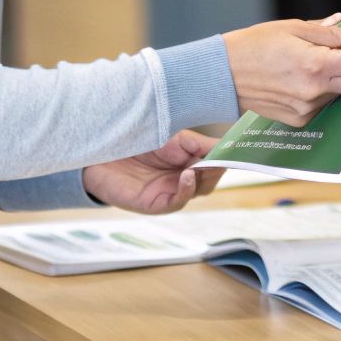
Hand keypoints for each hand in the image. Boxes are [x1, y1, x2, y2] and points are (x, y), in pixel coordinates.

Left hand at [80, 130, 222, 214]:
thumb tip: (227, 144)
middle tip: (224, 155)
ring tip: (202, 163)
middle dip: (219, 167)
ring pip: (198, 190)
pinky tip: (187, 174)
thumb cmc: (133, 141)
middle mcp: (181, 178)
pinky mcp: (154, 204)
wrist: (97, 152)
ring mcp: (169, 192)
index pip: (216, 162)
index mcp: (188, 160)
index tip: (243, 147)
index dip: (229, 156)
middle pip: (211, 179)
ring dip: (204, 177)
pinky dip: (186, 189)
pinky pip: (177, 201)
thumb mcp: (171, 137)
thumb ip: (198, 143)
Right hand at [223, 15, 340, 126]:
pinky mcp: (299, 120)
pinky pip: (323, 105)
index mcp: (315, 65)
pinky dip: (319, 91)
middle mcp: (314, 92)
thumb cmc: (255, 45)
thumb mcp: (293, 28)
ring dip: (336, 78)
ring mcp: (307, 109)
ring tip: (308, 64)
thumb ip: (329, 33)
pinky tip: (298, 79)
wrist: (224, 73)